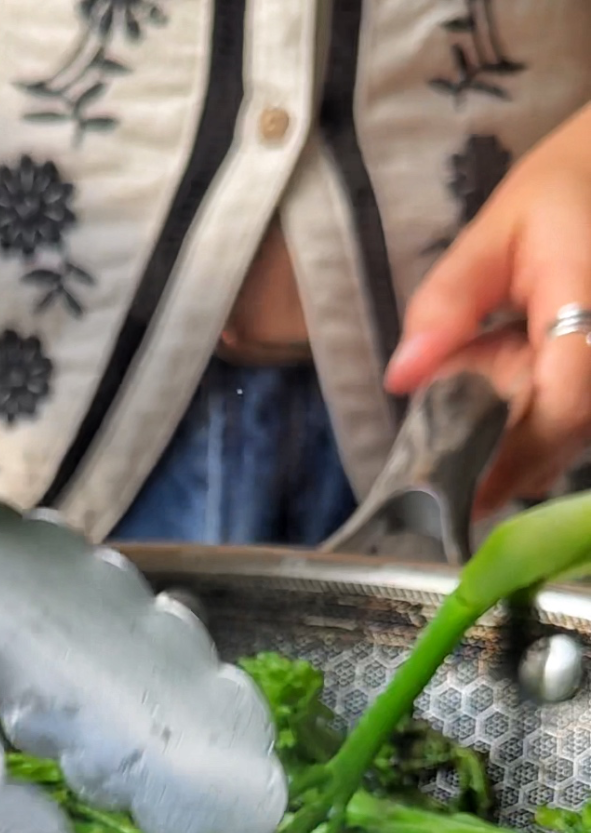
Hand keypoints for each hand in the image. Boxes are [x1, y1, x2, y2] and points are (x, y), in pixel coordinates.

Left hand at [385, 103, 590, 515]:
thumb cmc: (559, 197)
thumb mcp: (496, 232)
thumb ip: (448, 303)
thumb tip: (401, 377)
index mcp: (587, 302)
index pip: (563, 401)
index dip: (514, 454)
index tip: (461, 492)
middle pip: (567, 435)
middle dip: (506, 461)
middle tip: (448, 478)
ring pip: (573, 439)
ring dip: (519, 448)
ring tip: (473, 434)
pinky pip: (577, 425)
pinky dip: (535, 430)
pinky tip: (505, 406)